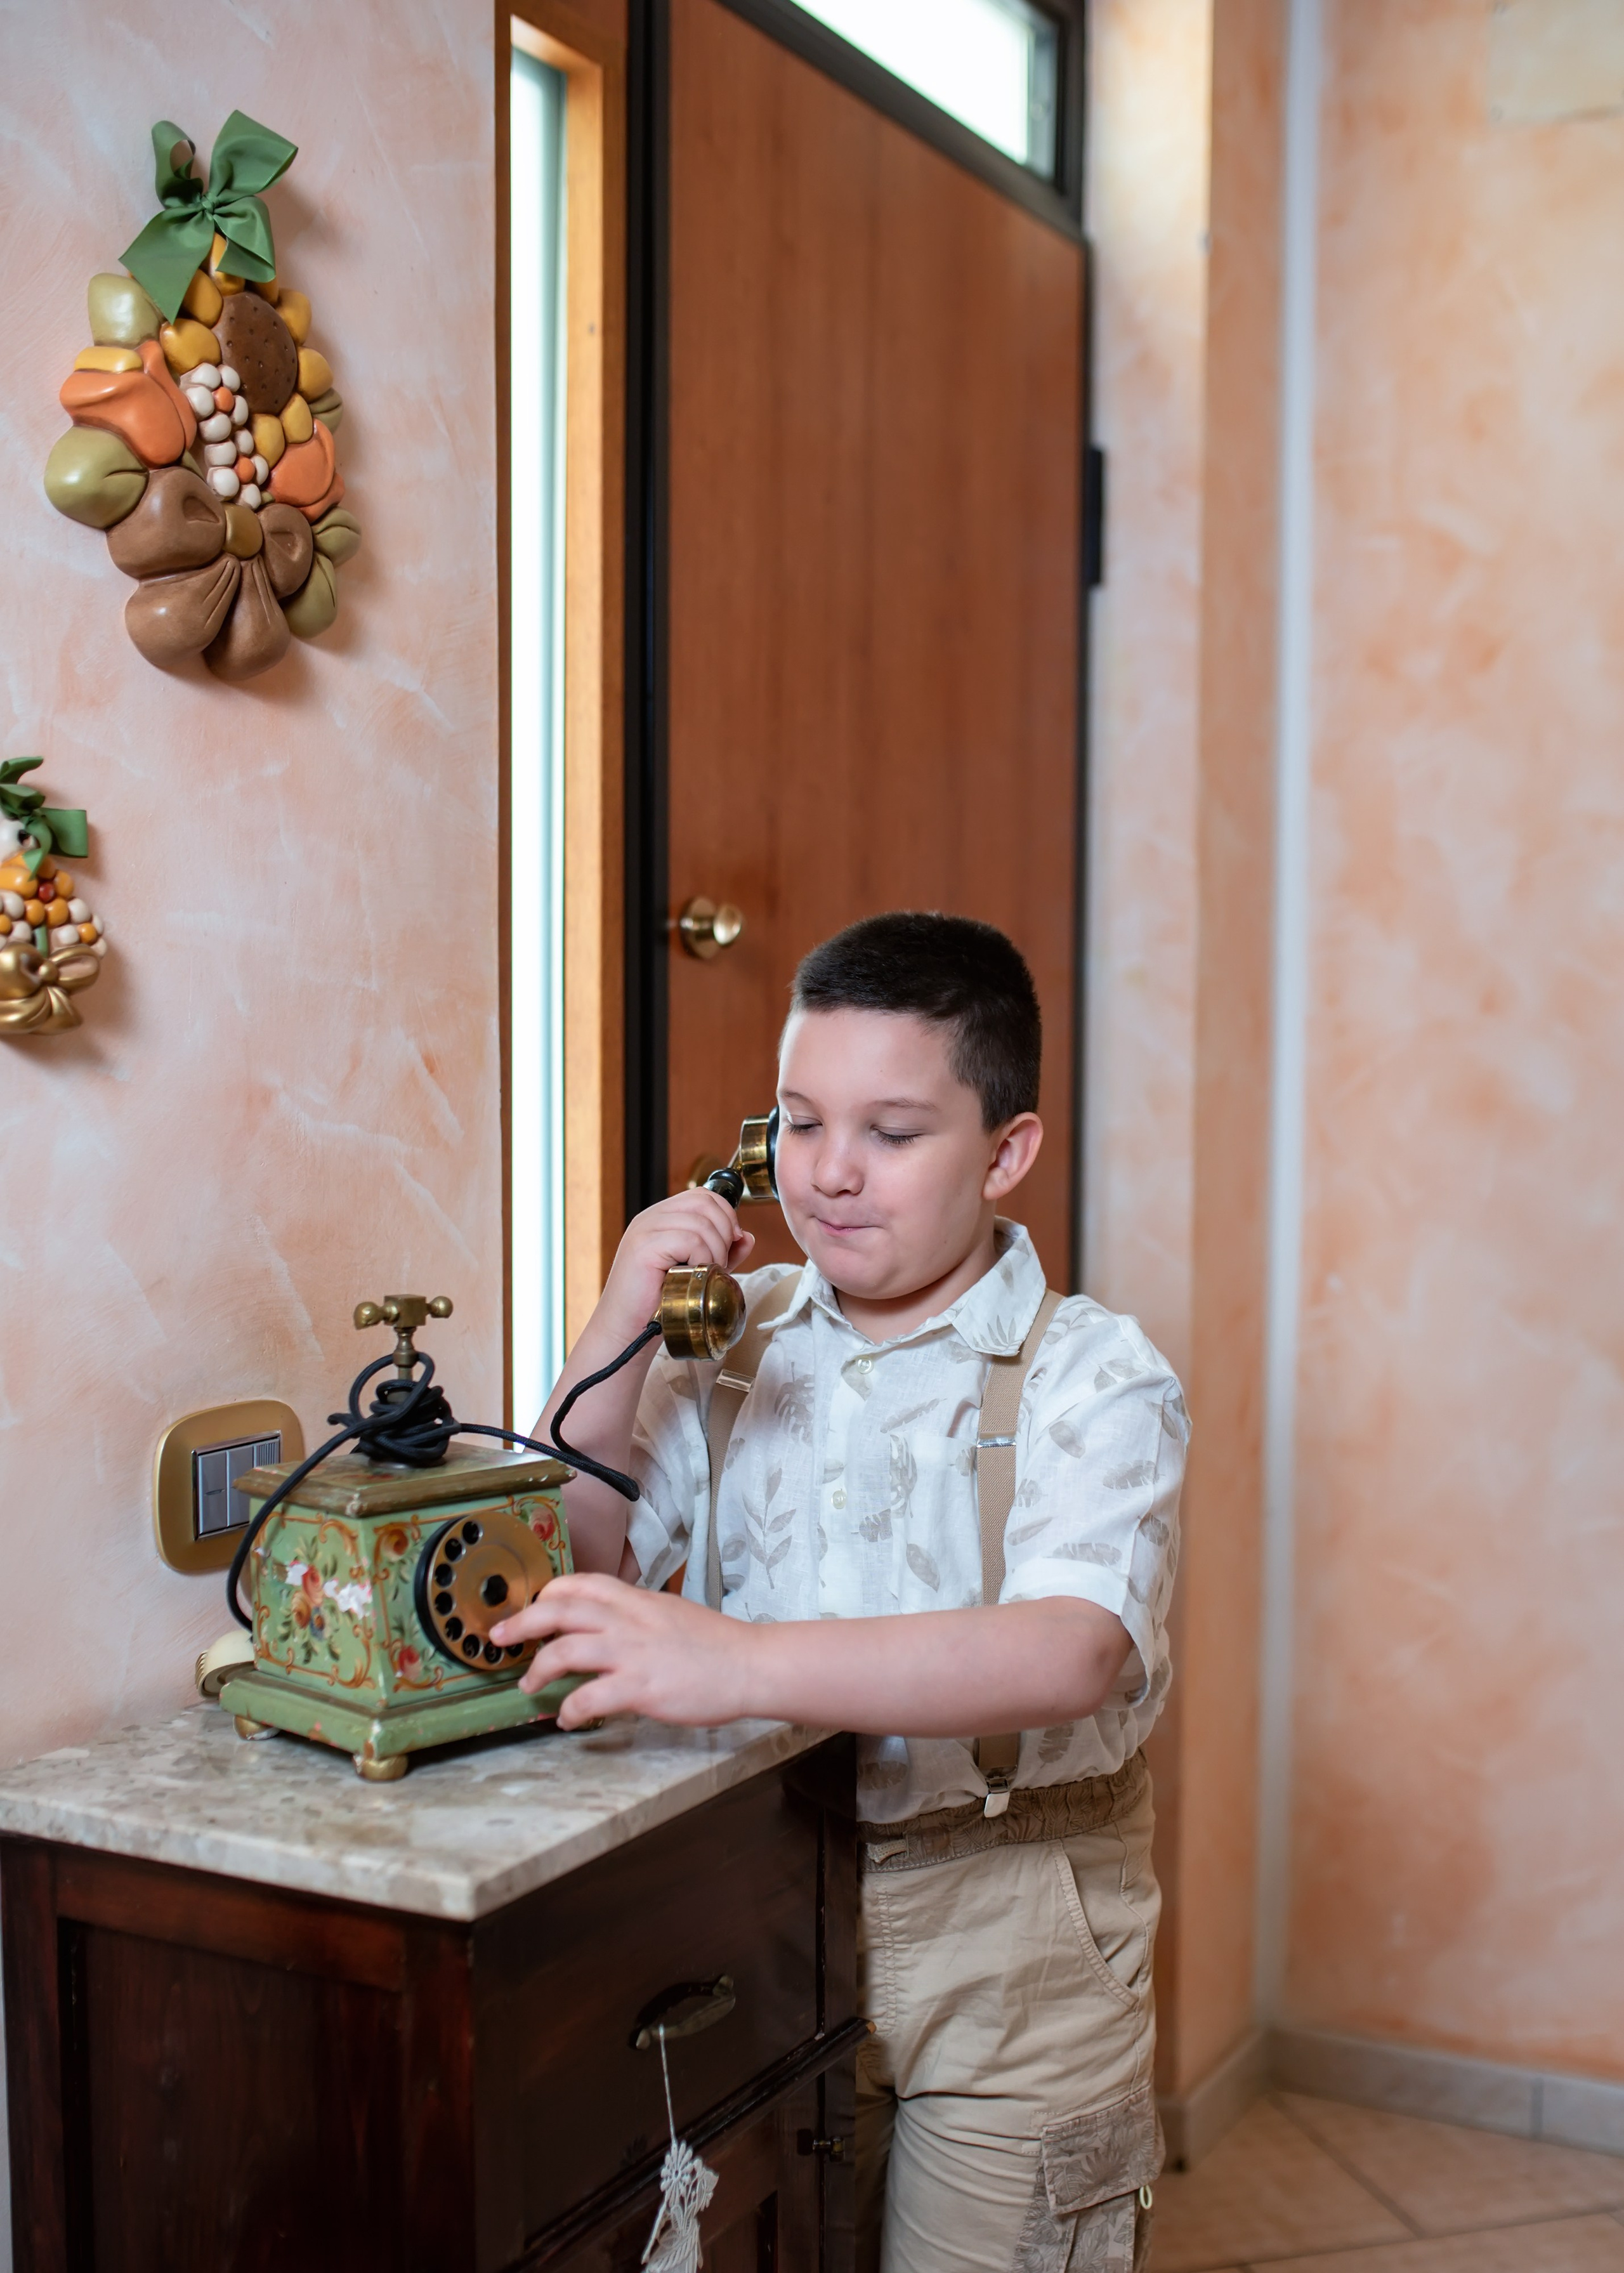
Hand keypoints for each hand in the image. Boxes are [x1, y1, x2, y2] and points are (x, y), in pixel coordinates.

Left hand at [494, 1572, 757, 1727]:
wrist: (749, 1665)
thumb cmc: (713, 1644)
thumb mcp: (668, 1613)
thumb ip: (633, 1615)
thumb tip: (603, 1625)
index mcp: (635, 1599)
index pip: (579, 1582)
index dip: (547, 1593)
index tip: (529, 1607)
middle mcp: (628, 1620)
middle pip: (559, 1609)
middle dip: (521, 1623)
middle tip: (498, 1639)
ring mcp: (632, 1653)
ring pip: (565, 1650)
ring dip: (537, 1670)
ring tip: (527, 1686)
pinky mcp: (641, 1688)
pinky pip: (589, 1698)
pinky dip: (568, 1710)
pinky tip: (566, 1719)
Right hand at [591, 1190, 755, 1350]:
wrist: (627, 1332)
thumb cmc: (658, 1305)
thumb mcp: (697, 1271)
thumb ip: (721, 1252)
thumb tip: (746, 1237)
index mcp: (661, 1218)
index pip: (702, 1196)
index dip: (725, 1214)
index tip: (731, 1242)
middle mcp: (650, 1218)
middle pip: (704, 1203)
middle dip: (724, 1233)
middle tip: (720, 1263)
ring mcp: (644, 1231)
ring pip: (700, 1223)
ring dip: (714, 1251)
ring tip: (706, 1273)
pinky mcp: (643, 1248)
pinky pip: (688, 1240)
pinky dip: (701, 1258)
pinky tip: (695, 1276)